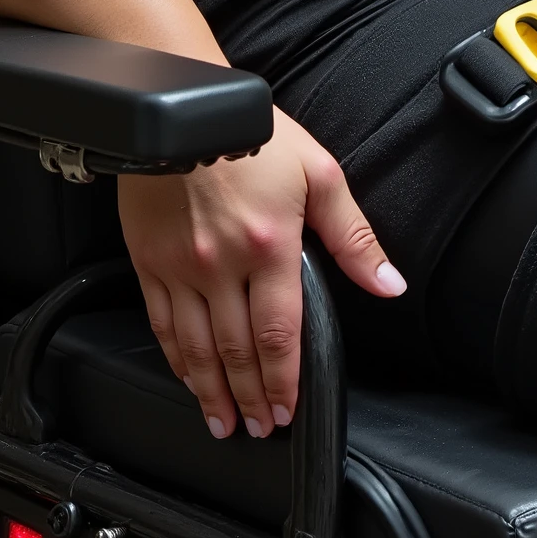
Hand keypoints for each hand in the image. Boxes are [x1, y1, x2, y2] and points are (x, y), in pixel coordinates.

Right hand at [119, 109, 402, 439]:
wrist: (184, 107)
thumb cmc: (253, 134)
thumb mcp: (320, 175)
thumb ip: (353, 237)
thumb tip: (388, 282)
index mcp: (270, 247)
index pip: (278, 334)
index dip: (283, 381)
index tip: (286, 410)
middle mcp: (221, 264)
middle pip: (236, 350)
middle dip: (250, 397)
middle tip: (256, 429)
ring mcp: (180, 266)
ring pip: (195, 346)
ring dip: (211, 390)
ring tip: (222, 420)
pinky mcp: (148, 260)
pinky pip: (162, 322)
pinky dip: (176, 357)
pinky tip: (187, 377)